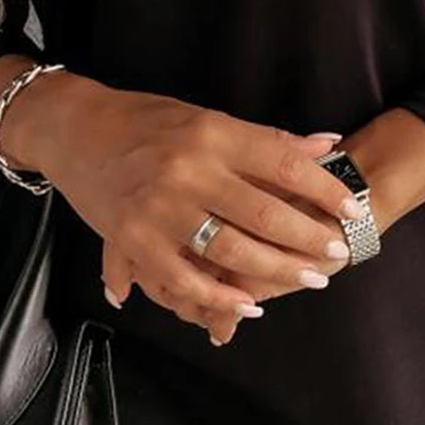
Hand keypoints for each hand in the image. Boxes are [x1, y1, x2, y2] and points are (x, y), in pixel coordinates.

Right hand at [4, 71, 365, 342]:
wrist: (74, 129)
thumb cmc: (145, 121)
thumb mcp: (206, 119)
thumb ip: (264, 141)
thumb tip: (326, 145)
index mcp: (211, 134)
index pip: (282, 163)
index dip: (322, 189)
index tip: (351, 207)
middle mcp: (188, 170)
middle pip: (264, 214)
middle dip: (307, 238)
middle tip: (335, 251)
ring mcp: (158, 207)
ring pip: (231, 252)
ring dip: (275, 271)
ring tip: (307, 278)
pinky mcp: (132, 238)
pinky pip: (184, 279)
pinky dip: (218, 297)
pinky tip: (247, 305)